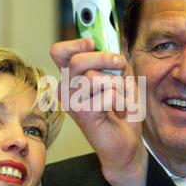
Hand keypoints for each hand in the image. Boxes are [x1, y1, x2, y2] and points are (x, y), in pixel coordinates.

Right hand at [50, 39, 147, 185]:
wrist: (126, 144)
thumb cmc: (122, 112)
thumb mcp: (121, 78)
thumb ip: (113, 60)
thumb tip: (111, 41)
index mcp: (72, 77)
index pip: (59, 52)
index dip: (76, 43)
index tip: (93, 44)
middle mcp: (66, 89)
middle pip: (77, 60)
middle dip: (104, 58)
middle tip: (119, 65)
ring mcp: (72, 102)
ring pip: (92, 77)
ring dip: (117, 84)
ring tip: (121, 96)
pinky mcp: (82, 114)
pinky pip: (107, 94)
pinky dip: (121, 99)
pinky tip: (119, 110)